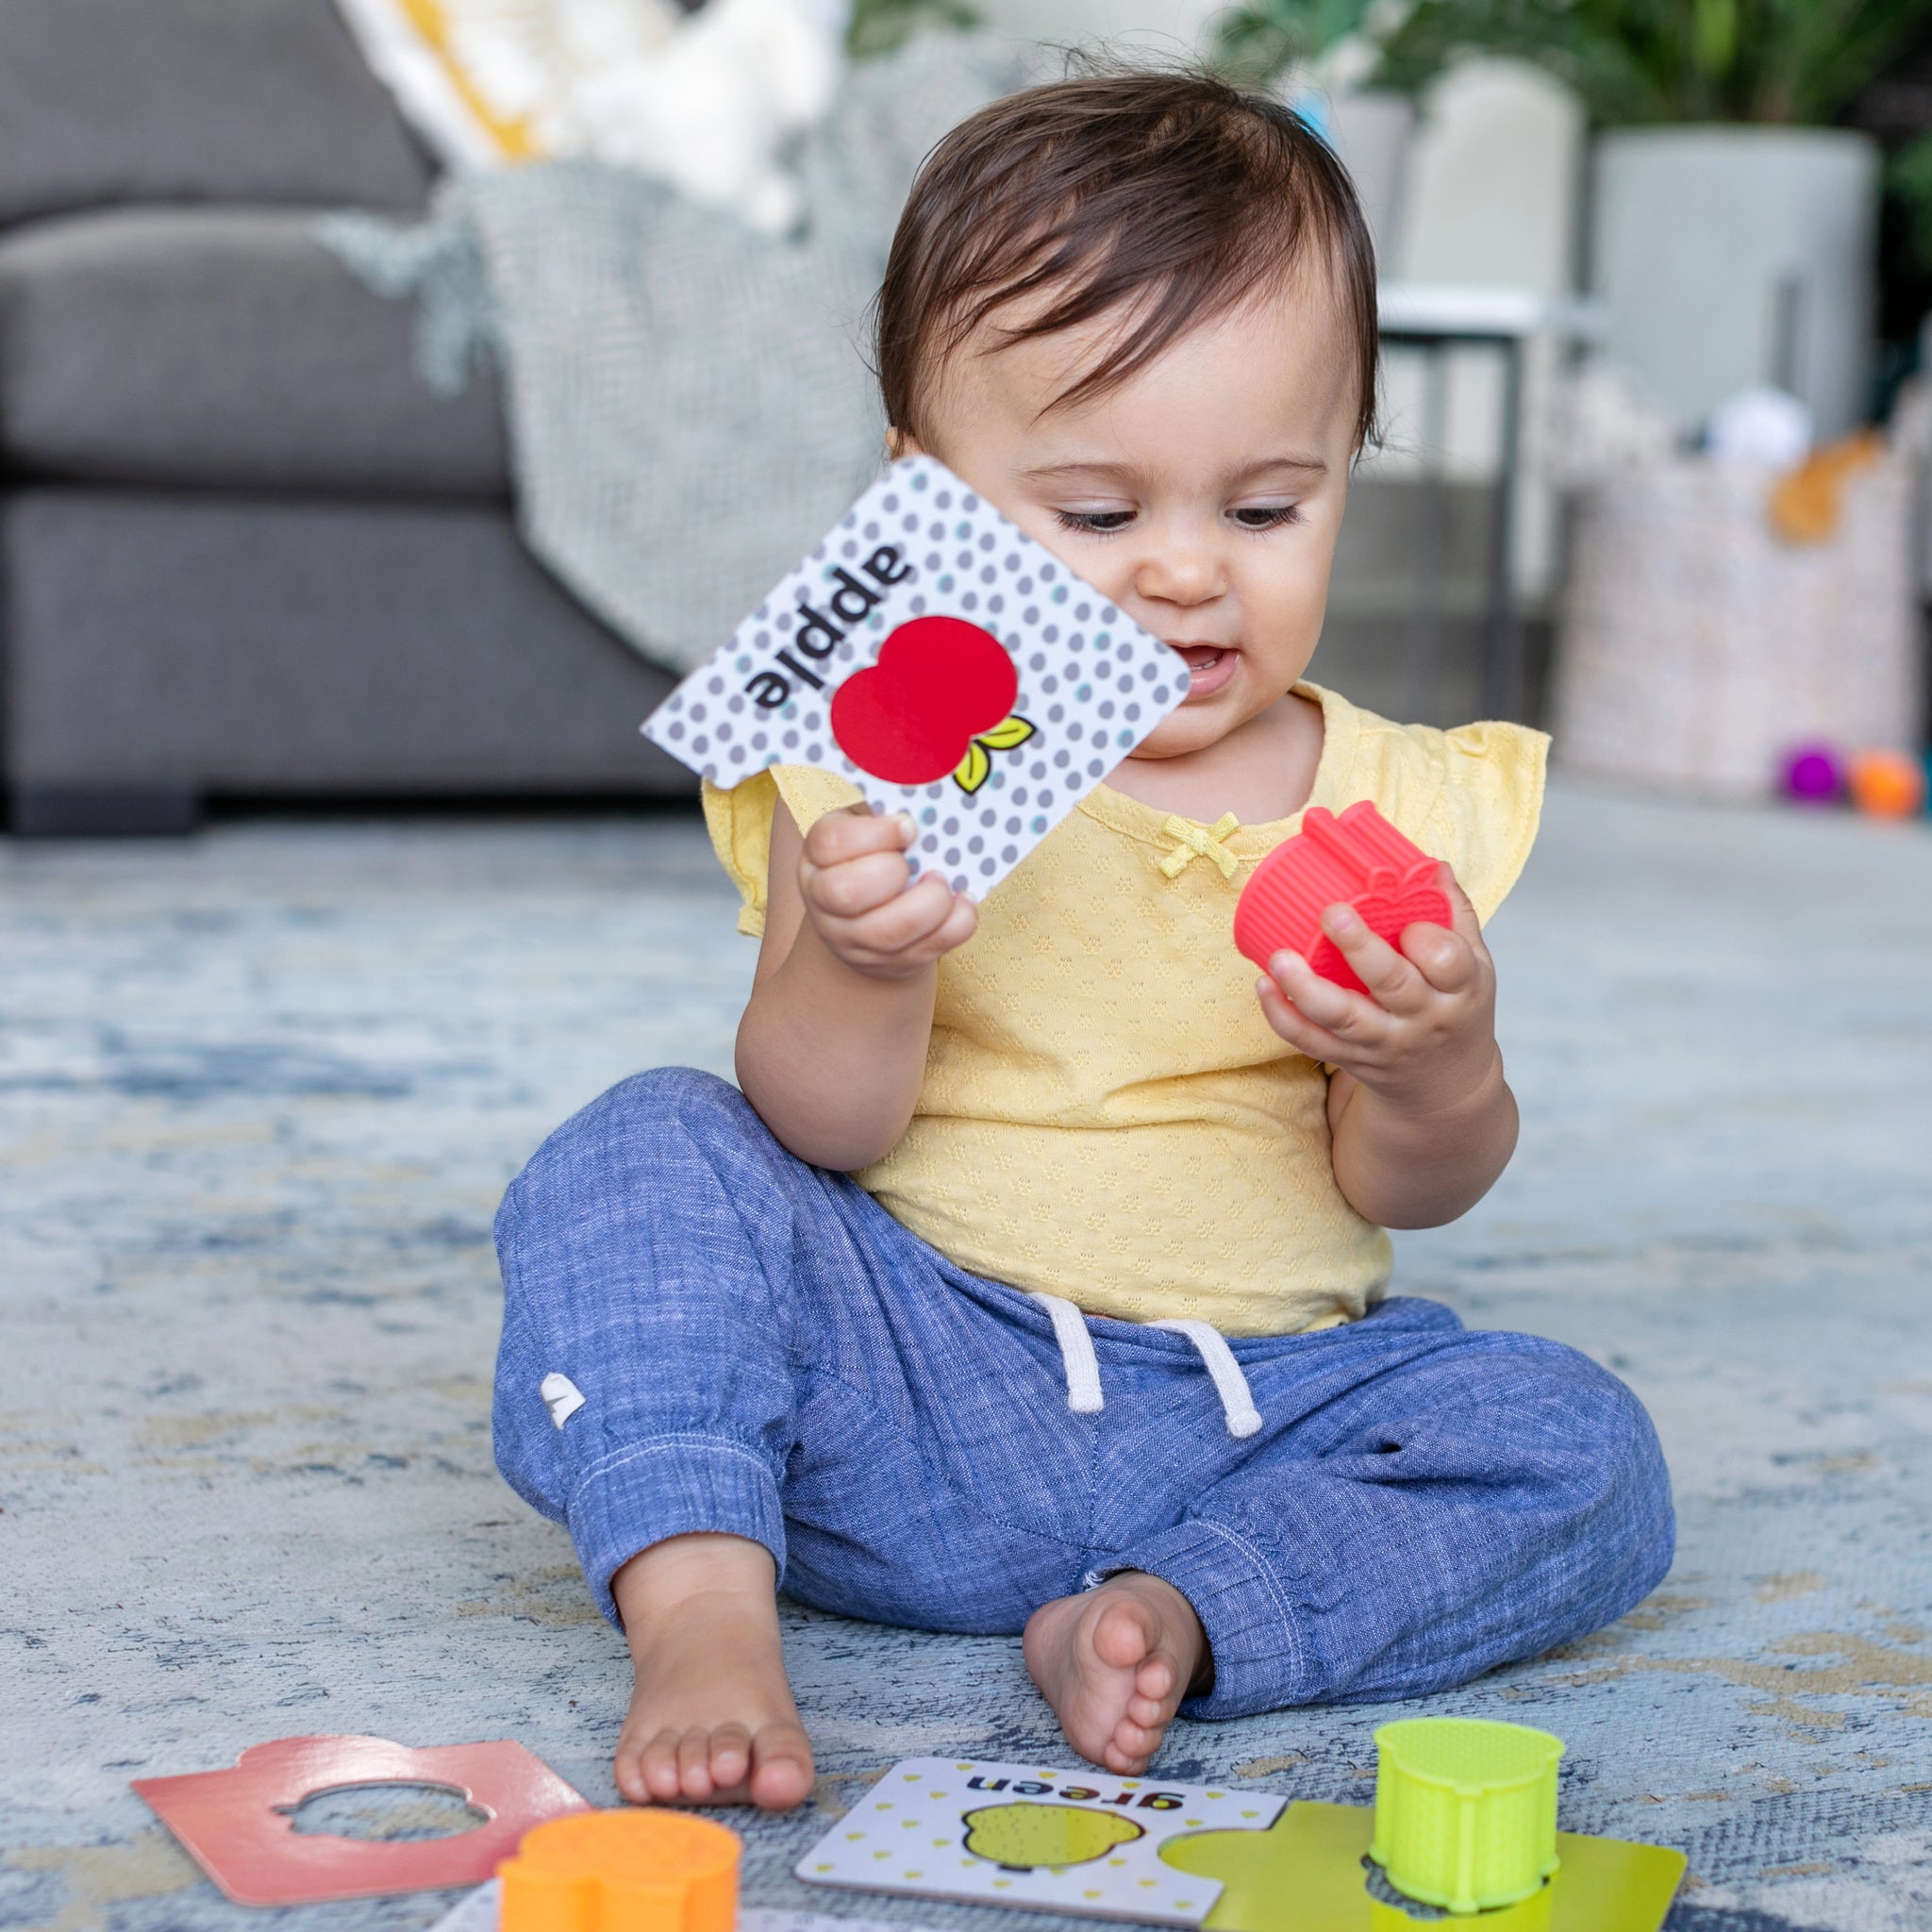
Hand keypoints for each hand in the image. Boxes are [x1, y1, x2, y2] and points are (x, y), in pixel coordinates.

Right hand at [798, 808, 977, 979]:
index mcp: (817, 857)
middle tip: (916, 862)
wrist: (867, 918)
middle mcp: (825, 902)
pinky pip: (927, 951)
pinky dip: (956, 924)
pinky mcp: (890, 964)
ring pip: (888, 931)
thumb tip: (925, 771)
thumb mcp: (864, 825)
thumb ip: (882, 806)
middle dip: (893, 872)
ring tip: (942, 881)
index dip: (874, 834)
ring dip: (930, 903)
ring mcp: (855, 940)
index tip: (908, 826)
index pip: (830, 843)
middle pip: (847, 893)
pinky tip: (962, 902)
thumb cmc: (872, 856)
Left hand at [1255, 864, 1501, 1114]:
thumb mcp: (1474, 966)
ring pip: (1342, 1018)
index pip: (1446, 961)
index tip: (1406, 921)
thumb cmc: (1455, 1009)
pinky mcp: (1349, 1059)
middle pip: (1391, 983)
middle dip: (1360, 948)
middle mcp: (1420, 1018)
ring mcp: (1382, 1042)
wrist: (1445, 1087)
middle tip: (1333, 912)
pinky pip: (1311, 1042)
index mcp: (1458, 989)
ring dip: (1306, 988)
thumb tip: (1433, 864)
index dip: (1425, 939)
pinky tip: (1264, 985)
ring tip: (1280, 957)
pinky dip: (1282, 1016)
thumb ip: (1455, 915)